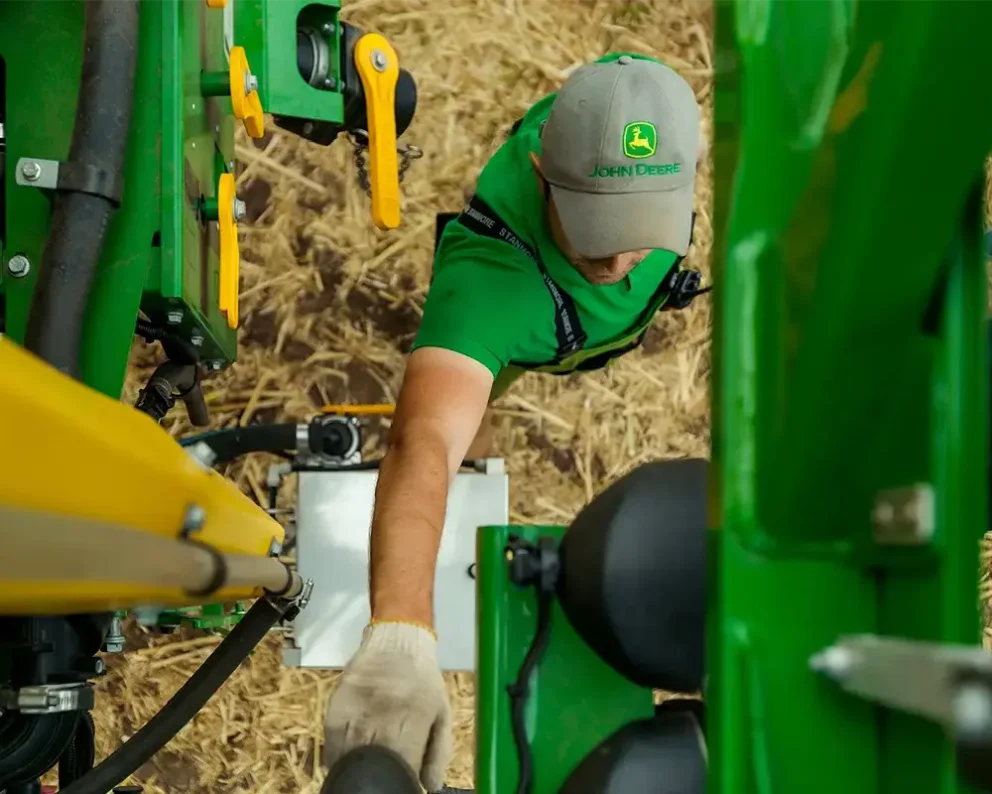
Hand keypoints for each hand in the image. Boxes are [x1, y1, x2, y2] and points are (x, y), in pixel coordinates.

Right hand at [322, 621, 452, 792]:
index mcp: (415, 715)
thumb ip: (439, 751)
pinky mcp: (337, 702)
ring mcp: (358, 706)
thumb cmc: (423, 680)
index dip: (398, 780)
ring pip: (348, 755)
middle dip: (376, 777)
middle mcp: (385, 711)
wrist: (397, 639)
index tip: (398, 785)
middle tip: (378, 781)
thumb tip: (430, 787)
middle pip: (373, 761)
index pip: (402, 763)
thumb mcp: (442, 711)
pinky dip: (336, 758)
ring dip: (353, 771)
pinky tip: (344, 763)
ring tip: (361, 775)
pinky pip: (331, 741)